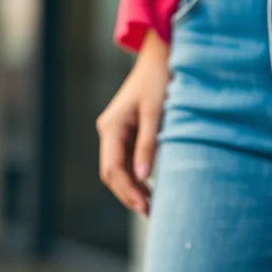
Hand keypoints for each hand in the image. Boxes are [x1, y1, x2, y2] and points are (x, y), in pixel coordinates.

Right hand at [96, 31, 169, 216]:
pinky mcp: (127, 131)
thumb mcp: (158, 113)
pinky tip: (152, 188)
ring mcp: (116, 132)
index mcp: (112, 127)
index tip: (146, 207)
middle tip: (152, 214)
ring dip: (134, 188)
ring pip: (119, 169)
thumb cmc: (160, 81)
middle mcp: (109, 131)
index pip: (113, 169)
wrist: (161, 57)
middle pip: (113, 173)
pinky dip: (138, 176)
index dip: (127, 192)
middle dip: (129, 194)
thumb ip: (150, 145)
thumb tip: (144, 179)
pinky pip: (128, 160)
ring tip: (153, 207)